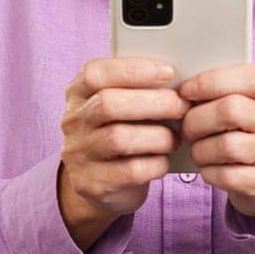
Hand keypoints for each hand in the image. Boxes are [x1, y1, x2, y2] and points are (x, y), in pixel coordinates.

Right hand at [58, 57, 183, 248]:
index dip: (133, 70)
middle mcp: (72, 122)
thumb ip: (140, 89)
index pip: (94, 73)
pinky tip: (165, 160)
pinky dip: (156, 164)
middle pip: (108, 104)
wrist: (104, 183)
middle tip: (182, 106)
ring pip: (119, 139)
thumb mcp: (124, 105)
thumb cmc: (124, 131)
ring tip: (176, 137)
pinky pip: (130, 171)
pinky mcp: (92, 184)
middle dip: (154, 102)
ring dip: (158, 136)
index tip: (169, 72)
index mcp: (78, 94)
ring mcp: (78, 155)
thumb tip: (181, 78)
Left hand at [178, 63, 254, 221]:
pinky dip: (209, 172)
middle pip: (231, 110)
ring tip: (198, 150)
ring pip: (226, 146)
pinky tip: (209, 168)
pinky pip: (227, 175)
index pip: (252, 78)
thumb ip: (225, 90)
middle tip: (187, 127)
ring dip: (200, 150)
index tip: (186, 90)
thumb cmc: (251, 130)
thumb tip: (182, 89)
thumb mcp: (251, 102)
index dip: (212, 81)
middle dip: (197, 119)